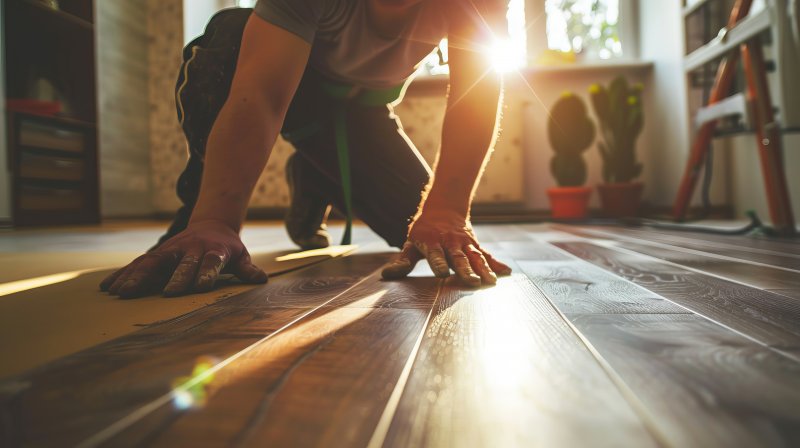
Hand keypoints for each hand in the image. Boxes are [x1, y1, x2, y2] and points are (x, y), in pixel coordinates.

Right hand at [100, 220, 267, 297]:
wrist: (212, 224)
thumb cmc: (227, 248)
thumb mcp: (241, 256)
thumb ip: (248, 269)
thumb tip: (262, 280)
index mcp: (213, 250)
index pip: (210, 262)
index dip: (206, 273)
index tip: (200, 288)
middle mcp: (190, 248)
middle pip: (181, 263)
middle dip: (174, 277)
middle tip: (166, 294)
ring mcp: (172, 249)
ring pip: (153, 261)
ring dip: (138, 277)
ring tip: (122, 293)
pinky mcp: (158, 252)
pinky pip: (139, 263)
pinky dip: (124, 274)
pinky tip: (108, 286)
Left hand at [381, 211, 510, 286]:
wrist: (444, 209)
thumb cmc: (424, 231)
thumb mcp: (411, 243)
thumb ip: (403, 261)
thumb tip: (387, 275)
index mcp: (432, 242)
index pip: (435, 254)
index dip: (438, 263)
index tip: (442, 273)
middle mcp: (450, 242)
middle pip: (458, 257)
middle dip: (465, 269)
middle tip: (473, 282)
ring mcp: (465, 243)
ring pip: (475, 257)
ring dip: (484, 269)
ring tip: (492, 282)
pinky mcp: (475, 245)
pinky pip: (486, 255)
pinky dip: (496, 263)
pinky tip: (506, 272)